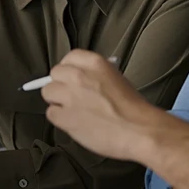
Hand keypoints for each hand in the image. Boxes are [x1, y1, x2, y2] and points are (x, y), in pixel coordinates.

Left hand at [40, 49, 162, 161]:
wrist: (140, 131)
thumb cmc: (133, 110)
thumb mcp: (117, 79)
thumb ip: (95, 76)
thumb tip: (80, 79)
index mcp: (95, 63)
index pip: (69, 57)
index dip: (70, 70)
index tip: (73, 78)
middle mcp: (78, 76)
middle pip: (55, 74)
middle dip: (62, 85)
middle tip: (73, 97)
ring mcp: (69, 96)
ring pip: (48, 93)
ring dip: (58, 102)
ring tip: (74, 112)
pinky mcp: (64, 116)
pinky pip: (51, 114)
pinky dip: (60, 119)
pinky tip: (75, 123)